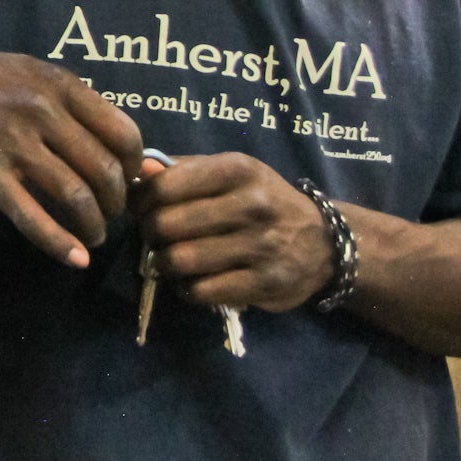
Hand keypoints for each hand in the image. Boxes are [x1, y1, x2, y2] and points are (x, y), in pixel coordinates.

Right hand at [0, 24, 146, 266]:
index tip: (127, 184)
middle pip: (104, 169)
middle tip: (109, 217)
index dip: (134, 168)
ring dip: (92, 226)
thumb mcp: (28, 76)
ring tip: (92, 238)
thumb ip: (73, 107)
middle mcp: (42, 109)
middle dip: (115, 203)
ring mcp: (13, 141)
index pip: (123, 133)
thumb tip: (125, 152)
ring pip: (76, 195)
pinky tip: (73, 259)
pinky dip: (59, 243)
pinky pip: (32, 216)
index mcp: (59, 84)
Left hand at [135, 153, 333, 311]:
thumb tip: (137, 172)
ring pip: (181, 260)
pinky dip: (188, 289)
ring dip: (164, 264)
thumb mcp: (230, 174)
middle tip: (156, 237)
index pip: (163, 186)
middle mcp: (251, 204)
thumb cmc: (262, 201)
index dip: (140, 200)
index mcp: (237, 169)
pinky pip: (203, 290)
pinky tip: (193, 281)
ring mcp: (261, 246)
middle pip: (166, 224)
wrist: (323, 243)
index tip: (140, 208)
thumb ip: (182, 171)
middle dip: (150, 233)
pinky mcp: (266, 283)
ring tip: (170, 260)